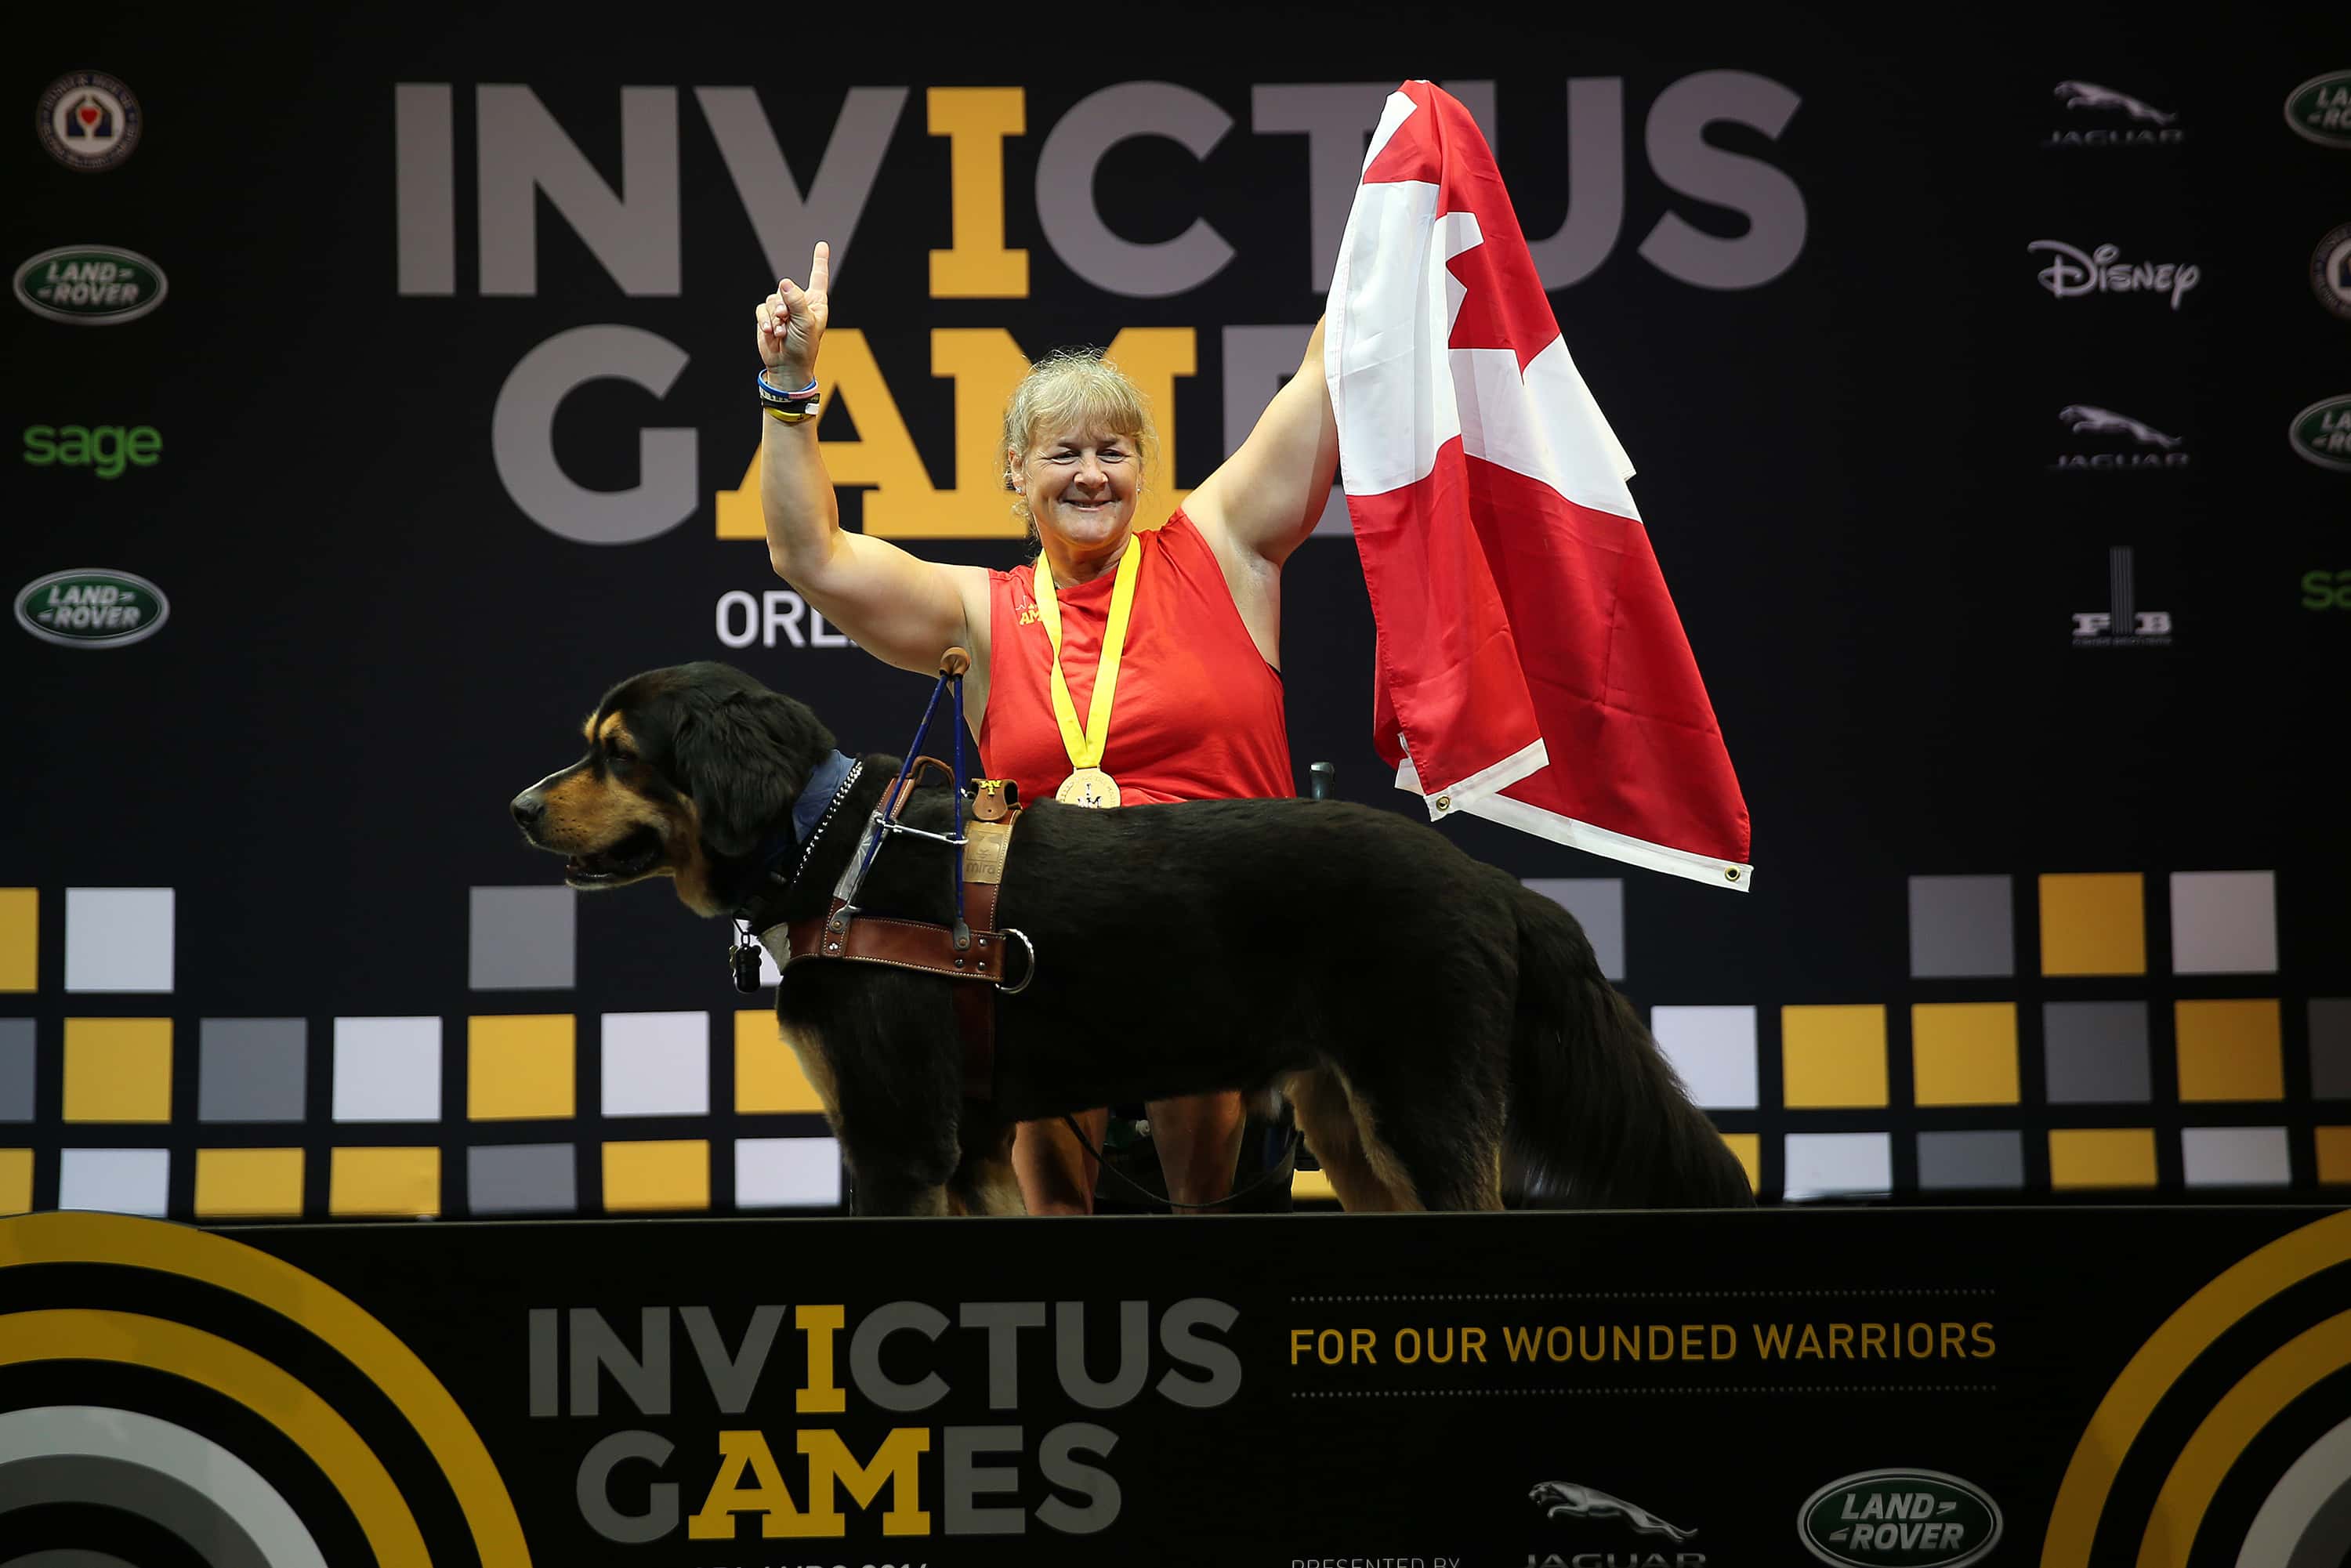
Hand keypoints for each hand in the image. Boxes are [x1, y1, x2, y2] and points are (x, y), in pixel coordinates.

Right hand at [754, 241, 829, 386]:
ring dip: (774, 317)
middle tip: (786, 321)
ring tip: (780, 332)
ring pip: (772, 299)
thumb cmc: (803, 348)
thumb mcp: (805, 323)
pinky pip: (761, 309)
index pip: (818, 277)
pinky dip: (764, 320)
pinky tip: (770, 332)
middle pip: (786, 288)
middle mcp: (798, 303)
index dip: (819, 261)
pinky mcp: (768, 317)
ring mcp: (782, 309)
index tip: (822, 245)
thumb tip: (785, 283)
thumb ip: (796, 301)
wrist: (787, 366)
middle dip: (784, 305)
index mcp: (815, 302)